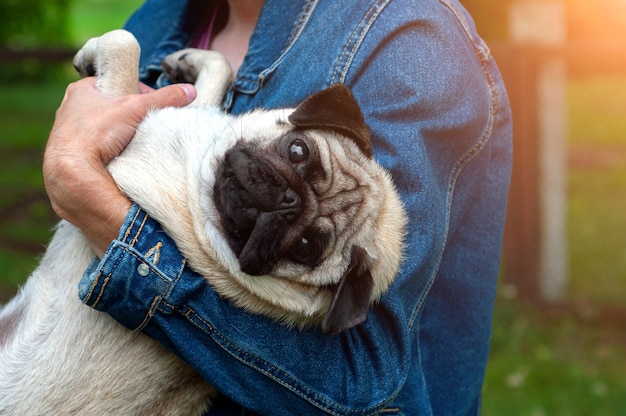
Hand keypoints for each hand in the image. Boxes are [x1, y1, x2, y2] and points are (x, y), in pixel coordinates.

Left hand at [43, 77, 196, 256]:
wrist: (72, 171)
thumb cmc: (96, 132)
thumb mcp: (136, 108)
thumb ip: (164, 98)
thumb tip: (190, 92)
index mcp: (81, 91)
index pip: (115, 84)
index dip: (136, 92)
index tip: (151, 104)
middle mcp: (70, 109)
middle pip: (110, 107)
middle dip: (129, 116)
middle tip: (146, 125)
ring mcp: (68, 133)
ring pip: (102, 130)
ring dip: (119, 135)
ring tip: (136, 144)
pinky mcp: (70, 155)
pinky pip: (95, 149)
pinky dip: (108, 152)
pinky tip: (121, 158)